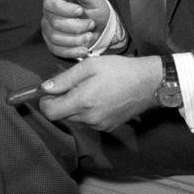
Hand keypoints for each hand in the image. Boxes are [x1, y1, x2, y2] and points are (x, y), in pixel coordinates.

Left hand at [37, 54, 162, 130]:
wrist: (149, 83)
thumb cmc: (119, 70)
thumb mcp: (89, 66)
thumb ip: (64, 79)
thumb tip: (44, 88)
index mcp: (82, 102)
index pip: (50, 112)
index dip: (45, 101)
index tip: (51, 91)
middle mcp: (89, 118)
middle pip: (62, 115)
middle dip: (62, 101)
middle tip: (74, 84)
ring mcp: (99, 125)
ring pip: (75, 117)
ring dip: (76, 106)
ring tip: (91, 88)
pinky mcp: (108, 127)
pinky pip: (89, 120)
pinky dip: (88, 110)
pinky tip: (101, 97)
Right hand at [41, 0, 110, 58]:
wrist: (100, 28)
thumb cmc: (95, 10)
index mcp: (54, 0)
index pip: (50, 4)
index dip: (64, 9)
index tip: (80, 11)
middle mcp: (48, 16)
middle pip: (55, 24)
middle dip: (76, 26)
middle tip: (91, 24)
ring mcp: (48, 31)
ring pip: (56, 38)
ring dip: (75, 39)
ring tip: (89, 36)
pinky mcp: (53, 45)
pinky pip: (57, 50)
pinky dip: (72, 51)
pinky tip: (84, 49)